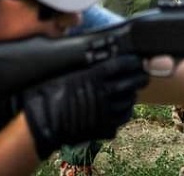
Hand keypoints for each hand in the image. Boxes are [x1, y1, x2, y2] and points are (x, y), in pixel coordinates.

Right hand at [21, 55, 147, 158]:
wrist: (42, 122)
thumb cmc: (49, 92)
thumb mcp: (67, 72)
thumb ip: (87, 65)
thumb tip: (100, 55)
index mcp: (94, 75)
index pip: (124, 64)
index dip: (134, 62)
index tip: (137, 60)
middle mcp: (103, 92)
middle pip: (132, 82)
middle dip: (140, 77)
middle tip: (142, 74)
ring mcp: (105, 111)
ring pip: (130, 101)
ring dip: (131, 95)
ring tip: (129, 92)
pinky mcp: (104, 128)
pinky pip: (122, 119)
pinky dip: (124, 112)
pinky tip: (120, 109)